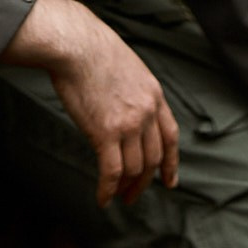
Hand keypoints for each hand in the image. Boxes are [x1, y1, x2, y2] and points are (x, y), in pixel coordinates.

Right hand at [1, 0, 178, 206]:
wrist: (76, 47)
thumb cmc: (94, 52)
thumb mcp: (129, 70)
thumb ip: (134, 95)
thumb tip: (125, 113)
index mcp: (154, 96)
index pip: (170, 137)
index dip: (171, 163)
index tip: (169, 181)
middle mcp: (146, 113)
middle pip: (152, 159)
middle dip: (144, 182)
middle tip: (133, 195)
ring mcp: (128, 125)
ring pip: (133, 169)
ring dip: (126, 188)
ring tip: (118, 198)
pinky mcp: (106, 134)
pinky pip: (111, 172)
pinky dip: (108, 190)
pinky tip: (103, 200)